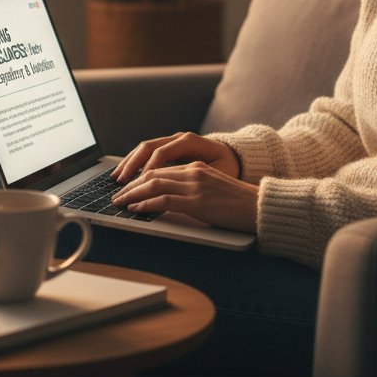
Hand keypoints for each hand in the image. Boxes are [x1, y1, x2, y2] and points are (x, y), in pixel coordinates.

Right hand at [111, 131, 240, 183]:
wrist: (236, 156)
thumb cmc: (228, 167)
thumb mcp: (217, 173)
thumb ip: (196, 178)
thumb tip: (177, 188)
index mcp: (190, 141)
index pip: (162, 153)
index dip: (149, 169)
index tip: (139, 185)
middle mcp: (178, 138)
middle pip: (148, 147)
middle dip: (132, 164)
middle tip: (120, 182)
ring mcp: (172, 140)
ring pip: (144, 148)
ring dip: (129, 162)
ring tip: (117, 177)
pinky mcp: (169, 147)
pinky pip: (148, 152)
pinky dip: (135, 162)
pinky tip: (126, 173)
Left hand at [111, 161, 258, 232]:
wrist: (260, 208)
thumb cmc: (240, 204)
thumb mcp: (213, 190)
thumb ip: (192, 190)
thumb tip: (169, 201)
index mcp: (196, 167)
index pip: (160, 169)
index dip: (140, 178)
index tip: (127, 187)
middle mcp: (193, 171)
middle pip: (152, 174)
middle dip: (131, 185)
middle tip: (116, 195)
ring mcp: (194, 185)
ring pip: (154, 184)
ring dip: (133, 194)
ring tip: (120, 202)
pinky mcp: (197, 201)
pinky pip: (164, 199)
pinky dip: (146, 203)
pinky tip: (136, 209)